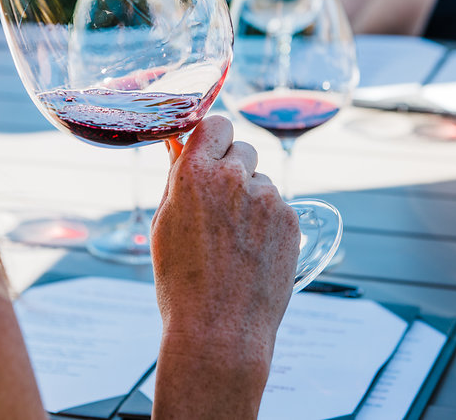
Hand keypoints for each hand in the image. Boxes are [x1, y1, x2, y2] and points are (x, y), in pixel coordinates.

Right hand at [152, 115, 298, 371]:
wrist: (219, 331)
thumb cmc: (181, 284)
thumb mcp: (165, 226)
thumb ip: (176, 180)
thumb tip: (179, 147)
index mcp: (194, 174)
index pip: (215, 123)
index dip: (214, 137)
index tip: (211, 150)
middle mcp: (234, 178)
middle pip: (243, 148)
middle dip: (234, 167)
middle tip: (222, 202)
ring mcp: (267, 198)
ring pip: (262, 181)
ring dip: (251, 198)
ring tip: (235, 241)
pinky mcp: (290, 220)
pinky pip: (279, 207)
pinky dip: (268, 222)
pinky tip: (253, 252)